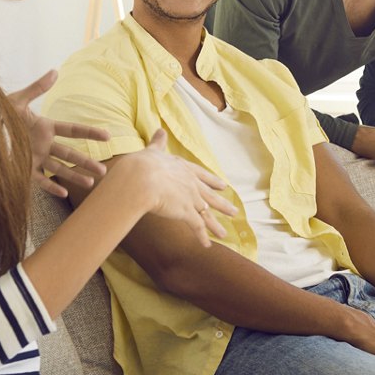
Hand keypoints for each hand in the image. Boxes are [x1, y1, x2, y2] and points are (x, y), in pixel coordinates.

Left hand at [9, 70, 110, 197]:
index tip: (108, 136)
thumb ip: (37, 88)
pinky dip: (51, 187)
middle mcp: (44, 144)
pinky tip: (63, 194)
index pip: (73, 130)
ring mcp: (35, 158)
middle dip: (87, 162)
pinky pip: (40, 180)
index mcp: (45, 127)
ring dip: (74, 176)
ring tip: (90, 184)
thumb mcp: (18, 100)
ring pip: (59, 168)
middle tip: (104, 171)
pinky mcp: (24, 169)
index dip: (90, 132)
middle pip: (70, 154)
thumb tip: (55, 71)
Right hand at [125, 130, 237, 246]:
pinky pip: (197, 227)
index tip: (223, 186)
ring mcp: (191, 198)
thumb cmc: (142, 165)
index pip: (202, 175)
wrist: (141, 179)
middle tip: (234, 212)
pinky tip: (208, 245)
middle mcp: (191, 183)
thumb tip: (160, 130)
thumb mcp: (152, 151)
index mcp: (183, 168)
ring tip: (225, 234)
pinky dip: (202, 237)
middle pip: (210, 196)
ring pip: (207, 214)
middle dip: (222, 205)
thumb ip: (157, 143)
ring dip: (216, 225)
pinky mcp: (186, 212)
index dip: (212, 182)